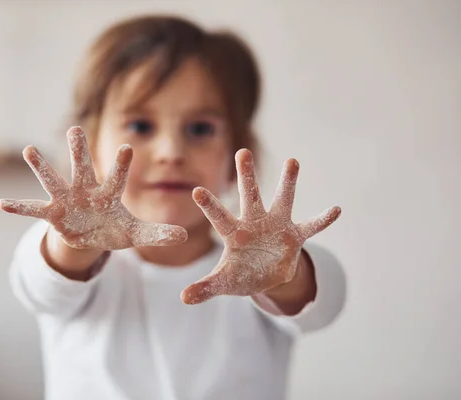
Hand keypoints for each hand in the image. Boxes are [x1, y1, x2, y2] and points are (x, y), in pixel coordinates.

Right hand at [0, 126, 186, 249]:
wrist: (89, 236)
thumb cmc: (113, 228)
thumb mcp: (135, 234)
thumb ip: (157, 233)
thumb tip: (183, 238)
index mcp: (108, 195)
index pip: (116, 178)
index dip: (121, 164)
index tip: (127, 147)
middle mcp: (85, 191)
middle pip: (82, 167)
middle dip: (79, 150)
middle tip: (74, 129)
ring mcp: (66, 201)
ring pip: (53, 180)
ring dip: (41, 167)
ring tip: (29, 150)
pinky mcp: (52, 214)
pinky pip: (34, 209)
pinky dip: (20, 207)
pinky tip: (2, 204)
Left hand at [181, 149, 340, 304]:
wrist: (265, 276)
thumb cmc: (240, 273)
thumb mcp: (223, 282)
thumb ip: (206, 287)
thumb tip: (184, 298)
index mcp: (234, 232)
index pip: (219, 216)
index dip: (209, 205)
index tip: (196, 191)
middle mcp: (254, 222)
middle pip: (249, 195)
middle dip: (246, 175)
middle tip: (242, 151)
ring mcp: (276, 226)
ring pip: (283, 199)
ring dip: (288, 182)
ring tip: (292, 161)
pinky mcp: (295, 236)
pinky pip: (311, 226)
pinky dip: (323, 220)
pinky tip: (336, 210)